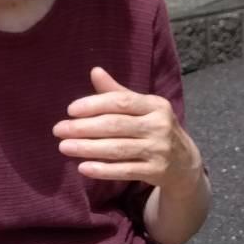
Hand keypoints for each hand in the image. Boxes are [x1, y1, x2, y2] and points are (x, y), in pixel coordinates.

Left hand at [54, 67, 202, 191]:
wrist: (185, 164)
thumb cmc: (155, 129)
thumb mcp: (143, 108)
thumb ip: (117, 93)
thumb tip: (95, 71)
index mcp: (155, 105)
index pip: (121, 102)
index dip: (94, 104)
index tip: (70, 110)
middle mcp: (160, 125)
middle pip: (116, 125)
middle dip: (84, 128)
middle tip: (59, 130)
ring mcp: (159, 150)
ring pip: (118, 149)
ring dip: (88, 148)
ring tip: (64, 147)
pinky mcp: (156, 172)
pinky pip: (125, 171)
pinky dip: (103, 170)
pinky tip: (83, 167)